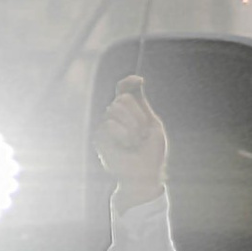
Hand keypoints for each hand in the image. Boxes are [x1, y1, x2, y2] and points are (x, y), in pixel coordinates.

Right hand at [95, 75, 168, 203]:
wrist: (146, 173)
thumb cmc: (152, 151)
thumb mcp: (152, 122)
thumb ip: (142, 102)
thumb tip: (137, 77)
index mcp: (130, 111)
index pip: (124, 89)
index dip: (129, 82)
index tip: (140, 80)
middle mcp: (116, 116)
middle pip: (123, 98)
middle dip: (138, 116)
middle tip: (142, 134)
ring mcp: (106, 125)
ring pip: (115, 108)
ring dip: (132, 127)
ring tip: (135, 141)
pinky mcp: (99, 137)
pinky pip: (109, 124)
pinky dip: (123, 135)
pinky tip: (126, 146)